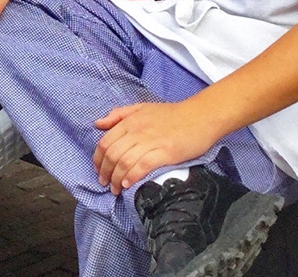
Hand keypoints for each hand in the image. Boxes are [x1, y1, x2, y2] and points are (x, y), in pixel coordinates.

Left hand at [92, 99, 221, 193]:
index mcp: (130, 121)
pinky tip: (128, 185)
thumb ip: (118, 115)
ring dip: (116, 179)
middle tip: (104, 183)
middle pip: (112, 154)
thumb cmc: (172, 114)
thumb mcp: (142, 108)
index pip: (105, 142)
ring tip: (115, 189)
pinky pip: (143, 166)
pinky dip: (132, 177)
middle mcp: (137, 131)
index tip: (98, 170)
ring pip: (124, 162)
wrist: (200, 116)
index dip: (98, 159)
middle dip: (105, 172)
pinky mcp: (166, 152)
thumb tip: (97, 124)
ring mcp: (151, 142)